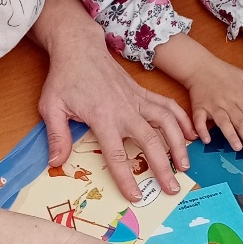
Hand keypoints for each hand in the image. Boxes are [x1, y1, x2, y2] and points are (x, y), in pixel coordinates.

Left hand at [40, 43, 193, 201]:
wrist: (79, 47)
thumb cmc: (64, 78)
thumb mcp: (51, 107)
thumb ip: (57, 136)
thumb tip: (56, 162)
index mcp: (102, 117)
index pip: (117, 154)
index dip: (126, 178)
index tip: (136, 196)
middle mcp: (125, 110)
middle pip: (151, 141)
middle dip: (163, 166)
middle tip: (172, 188)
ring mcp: (137, 99)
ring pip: (166, 121)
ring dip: (179, 143)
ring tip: (185, 165)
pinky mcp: (143, 92)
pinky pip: (167, 105)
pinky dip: (182, 119)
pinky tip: (190, 133)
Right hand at [183, 58, 242, 154]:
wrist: (199, 65)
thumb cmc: (222, 71)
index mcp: (238, 95)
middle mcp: (226, 101)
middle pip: (239, 121)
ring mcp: (212, 105)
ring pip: (223, 122)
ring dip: (230, 135)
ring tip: (237, 147)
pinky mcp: (198, 106)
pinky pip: (200, 120)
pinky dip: (202, 130)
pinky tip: (207, 140)